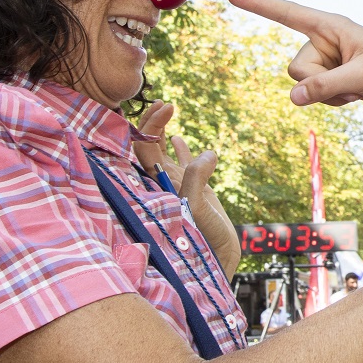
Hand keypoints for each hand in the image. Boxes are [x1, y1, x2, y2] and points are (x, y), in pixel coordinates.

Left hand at [132, 102, 241, 275]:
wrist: (219, 259)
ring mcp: (176, 186)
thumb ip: (196, 180)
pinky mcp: (193, 191)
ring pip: (163, 153)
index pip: (144, 148)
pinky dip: (180, 150)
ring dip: (163, 131)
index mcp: (157, 185)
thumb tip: (208, 154)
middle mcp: (162, 183)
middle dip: (153, 122)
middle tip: (165, 103)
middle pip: (148, 147)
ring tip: (168, 110)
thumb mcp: (196, 209)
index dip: (150, 125)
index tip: (166, 108)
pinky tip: (180, 138)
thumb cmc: (203, 240)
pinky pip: (182, 165)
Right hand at [227, 0, 362, 114]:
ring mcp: (325, 60)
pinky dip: (332, 100)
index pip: (287, 12)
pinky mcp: (329, 77)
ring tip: (357, 88)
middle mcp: (324, 39)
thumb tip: (292, 97)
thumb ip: (325, 86)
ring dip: (328, 94)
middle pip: (295, 68)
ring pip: (302, 84)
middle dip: (318, 84)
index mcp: (330, 25)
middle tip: (352, 82)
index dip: (258, 3)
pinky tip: (355, 94)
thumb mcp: (360, 77)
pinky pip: (313, 94)